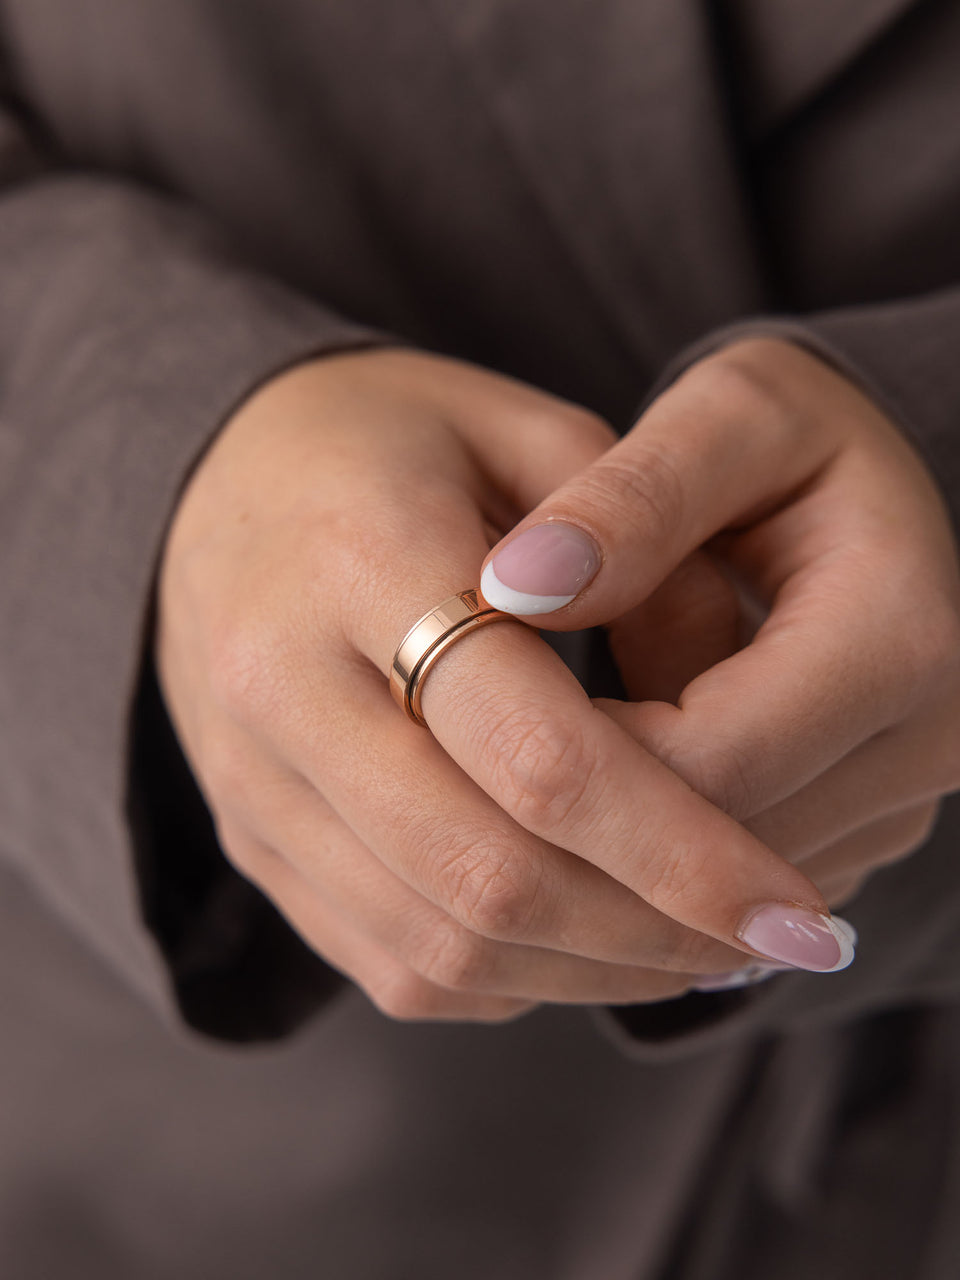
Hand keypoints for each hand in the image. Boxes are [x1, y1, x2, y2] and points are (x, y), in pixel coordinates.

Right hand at [156, 348, 845, 1022]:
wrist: (216, 477)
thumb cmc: (393, 439)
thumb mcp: (532, 431)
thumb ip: (645, 554)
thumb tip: (731, 706)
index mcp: (360, 560)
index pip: (538, 753)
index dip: (685, 849)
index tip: (793, 908)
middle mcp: (283, 691)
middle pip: (489, 875)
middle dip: (653, 931)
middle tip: (770, 941)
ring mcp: (252, 781)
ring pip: (441, 944)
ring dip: (593, 970)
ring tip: (701, 950)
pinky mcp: (250, 837)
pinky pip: (390, 959)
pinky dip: (513, 974)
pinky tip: (593, 942)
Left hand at [480, 337, 959, 920]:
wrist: (872, 491)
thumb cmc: (792, 438)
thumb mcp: (727, 415)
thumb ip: (631, 496)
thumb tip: (513, 586)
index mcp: (902, 639)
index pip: (713, 761)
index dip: (580, 761)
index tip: (481, 711)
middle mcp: (929, 743)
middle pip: (722, 846)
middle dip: (585, 825)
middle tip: (471, 764)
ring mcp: (901, 804)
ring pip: (727, 896)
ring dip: (610, 859)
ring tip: (511, 784)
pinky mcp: (864, 831)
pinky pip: (740, 897)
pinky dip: (648, 870)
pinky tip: (575, 809)